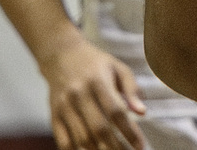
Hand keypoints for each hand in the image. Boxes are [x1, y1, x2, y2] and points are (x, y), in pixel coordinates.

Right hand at [42, 32, 145, 149]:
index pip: (116, 111)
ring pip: (82, 139)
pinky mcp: (54, 116)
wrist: (61, 55)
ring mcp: (64, 106)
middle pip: (99, 128)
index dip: (129, 131)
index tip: (140, 146)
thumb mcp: (117, 67)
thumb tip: (142, 112)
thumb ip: (131, 88)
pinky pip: (64, 143)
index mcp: (97, 80)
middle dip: (116, 147)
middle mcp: (79, 94)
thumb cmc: (95, 63)